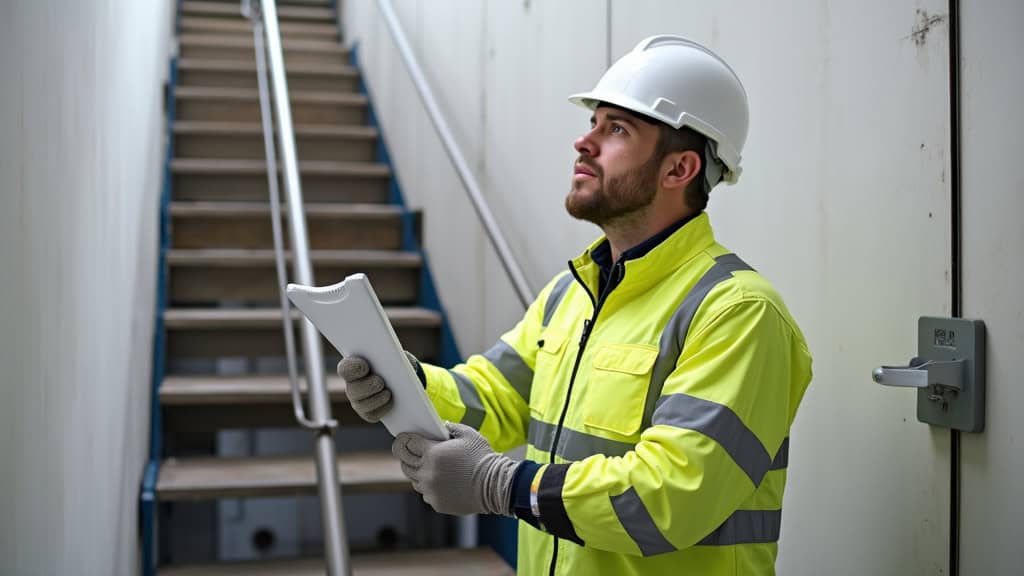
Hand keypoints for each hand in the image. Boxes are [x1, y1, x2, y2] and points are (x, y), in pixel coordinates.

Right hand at [336, 352, 420, 422]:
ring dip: (375, 399)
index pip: (345, 369)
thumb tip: (397, 358)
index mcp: (354, 368)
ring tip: (388, 393)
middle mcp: (352, 386)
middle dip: (367, 386)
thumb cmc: (397, 365)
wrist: (404, 384)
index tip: (364, 366)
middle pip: (353, 389)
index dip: (352, 368)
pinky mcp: (369, 414)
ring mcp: (359, 402)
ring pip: (361, 404)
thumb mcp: (397, 357)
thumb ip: (393, 355)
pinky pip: (372, 414)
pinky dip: (383, 408)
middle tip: (379, 382)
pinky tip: (391, 401)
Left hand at [393, 422, 518, 516]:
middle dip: (405, 455)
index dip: (405, 439)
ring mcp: (431, 490)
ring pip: (414, 480)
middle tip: (408, 451)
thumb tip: (441, 426)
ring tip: (427, 466)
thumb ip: (451, 427)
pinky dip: (430, 487)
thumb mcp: (469, 434)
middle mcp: (427, 473)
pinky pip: (426, 493)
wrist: (495, 486)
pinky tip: (441, 481)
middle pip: (405, 463)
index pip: (408, 444)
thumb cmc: (483, 458)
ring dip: (417, 472)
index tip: (403, 437)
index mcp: (432, 454)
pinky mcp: (437, 503)